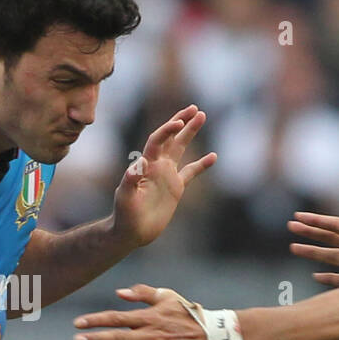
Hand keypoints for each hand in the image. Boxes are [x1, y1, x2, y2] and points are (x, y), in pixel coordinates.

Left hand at [73, 284, 209, 339]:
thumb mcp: (168, 297)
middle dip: (94, 339)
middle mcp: (150, 335)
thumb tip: (118, 292)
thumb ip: (142, 294)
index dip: (95, 320)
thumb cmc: (188, 315)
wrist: (215, 339)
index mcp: (150, 317)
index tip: (77, 323)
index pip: (116, 318)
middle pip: (116, 338)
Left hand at [111, 105, 216, 248]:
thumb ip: (129, 182)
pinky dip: (202, 164)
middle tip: (195, 108)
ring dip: (190, 132)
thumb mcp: (125, 199)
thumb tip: (137, 166)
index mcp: (145, 165)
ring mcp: (167, 175)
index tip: (179, 122)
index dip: (167, 130)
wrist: (132, 231)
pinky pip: (191, 172)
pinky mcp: (176, 188)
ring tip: (202, 115)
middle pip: (171, 138)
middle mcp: (157, 166)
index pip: (157, 140)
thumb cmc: (124, 215)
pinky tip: (213, 156)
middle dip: (181, 121)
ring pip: (181, 148)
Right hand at [288, 206, 338, 286]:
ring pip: (331, 258)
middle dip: (311, 232)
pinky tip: (315, 276)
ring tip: (293, 248)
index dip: (318, 221)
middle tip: (290, 225)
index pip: (337, 227)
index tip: (298, 216)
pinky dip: (327, 278)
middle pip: (330, 239)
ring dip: (312, 253)